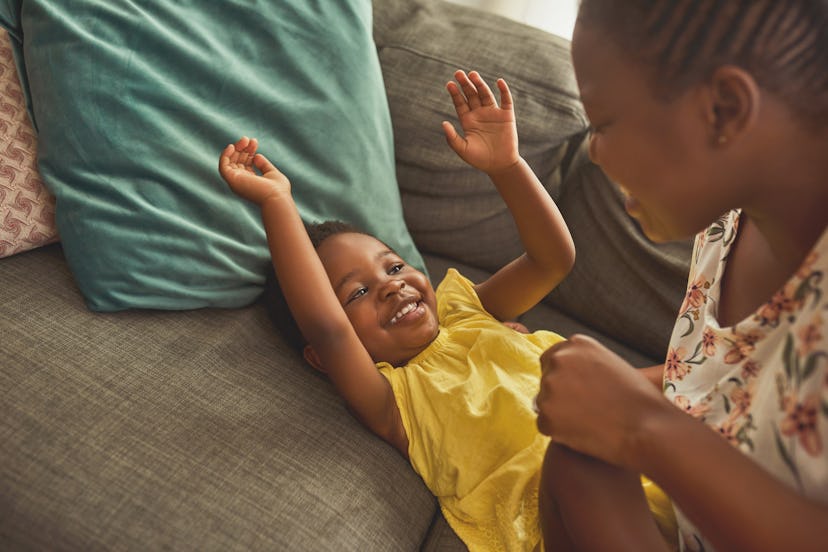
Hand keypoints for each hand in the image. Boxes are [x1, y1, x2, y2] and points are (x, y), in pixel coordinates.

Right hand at [218, 136, 289, 204]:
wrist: (276, 198)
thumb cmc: (278, 190)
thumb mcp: (272, 173)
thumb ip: (264, 165)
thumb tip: (256, 156)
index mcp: (251, 182)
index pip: (245, 163)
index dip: (248, 151)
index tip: (254, 142)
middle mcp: (241, 182)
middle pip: (237, 161)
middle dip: (242, 148)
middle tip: (248, 139)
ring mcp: (236, 182)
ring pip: (230, 162)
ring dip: (235, 149)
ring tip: (244, 140)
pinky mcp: (232, 180)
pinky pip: (223, 166)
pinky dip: (225, 156)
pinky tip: (231, 146)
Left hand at [442, 70, 518, 174]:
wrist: (499, 165)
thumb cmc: (479, 159)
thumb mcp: (463, 149)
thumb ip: (452, 138)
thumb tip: (443, 123)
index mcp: (468, 121)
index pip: (460, 103)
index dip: (455, 93)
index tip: (449, 84)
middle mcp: (479, 114)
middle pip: (471, 95)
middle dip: (465, 84)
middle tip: (458, 73)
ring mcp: (493, 113)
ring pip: (485, 94)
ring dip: (479, 84)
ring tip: (472, 74)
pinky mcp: (506, 116)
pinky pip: (506, 100)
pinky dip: (503, 90)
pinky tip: (499, 82)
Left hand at [536, 334, 673, 470]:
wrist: (649, 429)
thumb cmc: (639, 400)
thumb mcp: (612, 365)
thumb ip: (585, 364)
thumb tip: (564, 377)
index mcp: (576, 344)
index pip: (553, 358)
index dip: (564, 377)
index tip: (578, 391)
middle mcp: (559, 360)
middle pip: (546, 379)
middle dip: (559, 394)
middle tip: (586, 411)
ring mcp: (549, 387)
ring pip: (544, 403)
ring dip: (559, 414)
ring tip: (590, 423)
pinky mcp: (546, 415)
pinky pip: (545, 425)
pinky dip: (559, 433)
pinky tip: (583, 435)